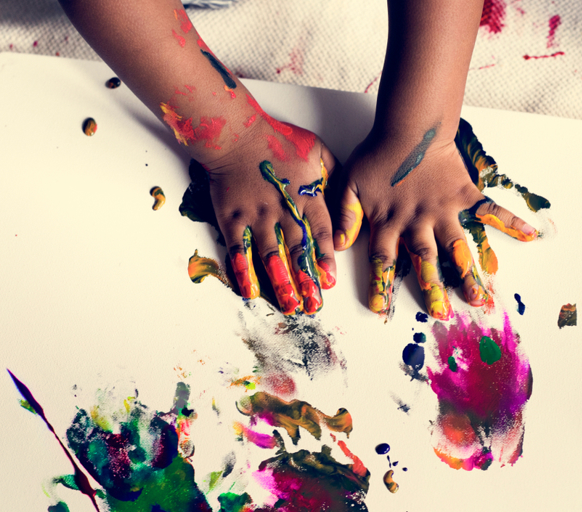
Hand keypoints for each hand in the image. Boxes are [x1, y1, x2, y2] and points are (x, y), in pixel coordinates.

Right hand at [199, 117, 337, 315]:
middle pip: (298, 251)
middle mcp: (283, 210)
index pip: (321, 233)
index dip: (326, 259)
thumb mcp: (316, 150)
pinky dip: (244, 271)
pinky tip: (250, 291)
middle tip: (313, 305)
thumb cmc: (275, 140)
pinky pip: (239, 249)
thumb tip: (347, 197)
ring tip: (289, 306)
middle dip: (307, 280)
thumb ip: (334, 174)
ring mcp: (257, 216)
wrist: (236, 134)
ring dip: (280, 283)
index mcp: (306, 196)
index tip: (330, 281)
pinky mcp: (233, 219)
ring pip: (271, 255)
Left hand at [332, 128, 536, 320]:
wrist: (408, 128)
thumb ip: (345, 217)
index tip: (380, 309)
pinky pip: (488, 210)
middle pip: (424, 260)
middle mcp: (417, 222)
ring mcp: (442, 210)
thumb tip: (337, 246)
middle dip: (432, 289)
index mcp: (388, 222)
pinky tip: (531, 234)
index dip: (380, 284)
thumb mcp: (349, 185)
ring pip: (456, 247)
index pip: (383, 259)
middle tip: (440, 315)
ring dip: (467, 273)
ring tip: (479, 298)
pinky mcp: (463, 194)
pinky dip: (510, 221)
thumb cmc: (376, 155)